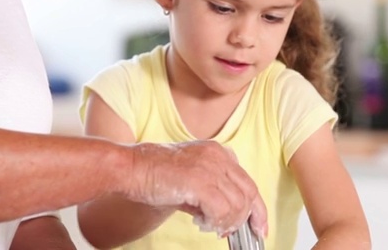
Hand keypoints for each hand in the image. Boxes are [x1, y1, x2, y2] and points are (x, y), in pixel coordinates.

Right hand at [125, 141, 267, 236]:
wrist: (129, 168)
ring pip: (237, 203)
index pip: (248, 181)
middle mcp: (217, 155)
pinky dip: (217, 222)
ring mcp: (209, 166)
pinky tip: (202, 223)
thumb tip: (225, 220)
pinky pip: (222, 209)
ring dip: (228, 222)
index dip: (256, 207)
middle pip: (249, 192)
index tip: (258, 227)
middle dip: (247, 218)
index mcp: (217, 151)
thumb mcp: (190, 177)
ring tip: (211, 227)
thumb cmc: (153, 174)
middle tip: (234, 234)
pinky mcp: (199, 180)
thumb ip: (211, 192)